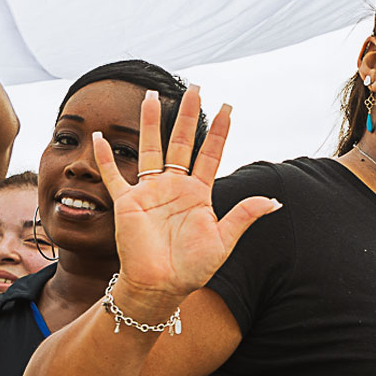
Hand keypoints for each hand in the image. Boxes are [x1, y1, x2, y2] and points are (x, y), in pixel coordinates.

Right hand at [96, 87, 280, 316]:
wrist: (161, 287)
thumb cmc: (193, 269)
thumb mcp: (224, 241)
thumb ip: (244, 216)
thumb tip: (275, 201)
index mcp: (198, 194)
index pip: (210, 154)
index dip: (219, 132)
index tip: (227, 107)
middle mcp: (174, 188)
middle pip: (180, 143)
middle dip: (187, 115)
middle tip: (193, 87)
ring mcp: (150, 193)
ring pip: (149, 150)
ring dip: (150, 124)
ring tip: (150, 97)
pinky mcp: (127, 204)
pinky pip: (115, 177)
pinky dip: (106, 159)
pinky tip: (101, 139)